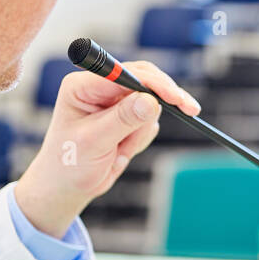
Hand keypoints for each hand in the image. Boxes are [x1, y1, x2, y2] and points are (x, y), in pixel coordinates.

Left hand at [15, 60, 199, 236]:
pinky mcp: (126, 116)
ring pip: (150, 104)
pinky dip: (140, 139)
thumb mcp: (94, 142)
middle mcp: (99, 88)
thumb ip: (123, 120)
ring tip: (119, 151)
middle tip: (190, 111)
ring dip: (140, 132)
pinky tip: (121, 151)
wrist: (68, 186)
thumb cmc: (69, 163)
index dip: (153, 83)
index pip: (125, 73)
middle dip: (162, 100)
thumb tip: (152, 102)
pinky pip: (148, 122)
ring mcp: (114, 101)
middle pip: (144, 79)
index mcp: (83, 86)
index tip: (176, 98)